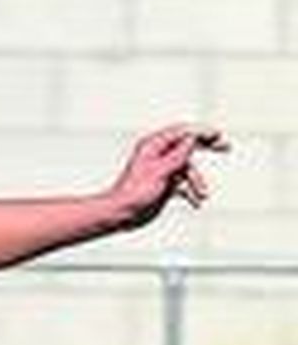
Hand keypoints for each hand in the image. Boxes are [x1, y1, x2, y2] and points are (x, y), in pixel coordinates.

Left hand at [107, 124, 228, 227]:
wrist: (121, 213)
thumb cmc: (132, 193)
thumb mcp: (158, 171)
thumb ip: (177, 155)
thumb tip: (192, 139)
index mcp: (152, 146)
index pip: (180, 132)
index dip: (200, 132)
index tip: (216, 135)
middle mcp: (158, 155)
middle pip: (187, 145)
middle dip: (206, 146)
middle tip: (224, 145)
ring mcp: (162, 170)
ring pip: (188, 168)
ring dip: (197, 180)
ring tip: (202, 193)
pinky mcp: (164, 184)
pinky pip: (184, 183)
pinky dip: (191, 190)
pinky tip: (196, 200)